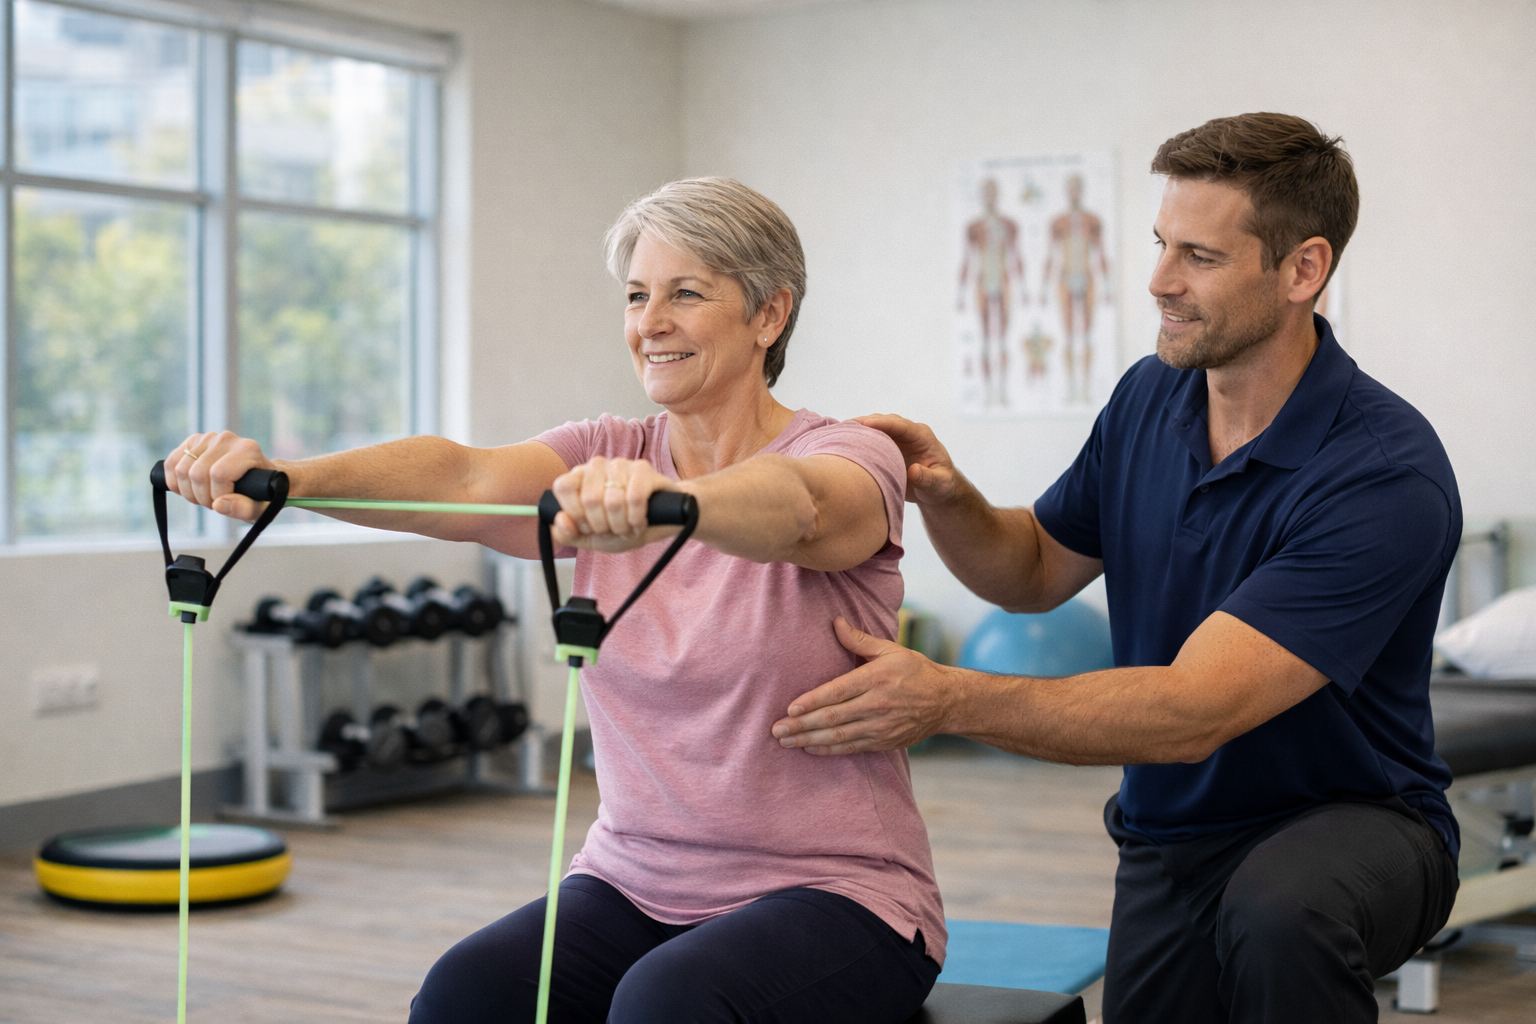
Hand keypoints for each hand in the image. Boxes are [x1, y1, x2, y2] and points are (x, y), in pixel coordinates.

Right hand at [164, 431, 275, 522]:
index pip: (218, 474)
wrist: (256, 478)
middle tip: (214, 503)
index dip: (216, 496)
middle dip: (202, 497)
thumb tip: (219, 504)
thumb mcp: (262, 508)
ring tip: (206, 495)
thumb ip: (246, 508)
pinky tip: (190, 488)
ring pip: (181, 470)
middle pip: (197, 473)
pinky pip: (170, 464)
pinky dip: (174, 483)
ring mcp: (207, 438)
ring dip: (189, 492)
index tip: (224, 503)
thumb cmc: (262, 495)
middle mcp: (227, 439)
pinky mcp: (192, 442)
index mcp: (248, 450)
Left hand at [550, 456, 682, 552]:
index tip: (588, 527)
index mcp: (579, 478)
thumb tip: (559, 520)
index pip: (563, 486)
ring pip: (613, 501)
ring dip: (622, 525)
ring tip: (628, 527)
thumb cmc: (624, 526)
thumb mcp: (591, 538)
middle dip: (603, 526)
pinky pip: (635, 498)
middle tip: (613, 529)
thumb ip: (568, 534)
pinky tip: (640, 523)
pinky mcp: (644, 469)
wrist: (662, 523)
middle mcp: (597, 466)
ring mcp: (621, 464)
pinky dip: (637, 518)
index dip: (575, 514)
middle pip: (590, 499)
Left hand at [770, 617, 955, 754]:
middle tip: (776, 730)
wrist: (947, 701)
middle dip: (802, 726)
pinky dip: (828, 751)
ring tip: (785, 742)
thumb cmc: (916, 670)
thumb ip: (859, 640)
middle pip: (832, 718)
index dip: (812, 702)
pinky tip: (809, 749)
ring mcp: (880, 727)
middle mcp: (877, 705)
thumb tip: (835, 622)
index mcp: (876, 679)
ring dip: (809, 741)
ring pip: (839, 737)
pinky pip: (851, 748)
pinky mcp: (883, 742)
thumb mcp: (890, 649)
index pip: (837, 692)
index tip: (790, 709)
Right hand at [850, 414, 958, 505]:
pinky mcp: (886, 445)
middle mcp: (907, 433)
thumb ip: (929, 479)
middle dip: (865, 423)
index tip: (867, 423)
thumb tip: (913, 471)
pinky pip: (870, 438)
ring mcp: (895, 438)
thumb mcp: (940, 485)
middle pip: (884, 422)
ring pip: (874, 427)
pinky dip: (857, 438)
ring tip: (837, 433)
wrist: (935, 489)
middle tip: (845, 428)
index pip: (902, 426)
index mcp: (922, 437)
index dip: (884, 423)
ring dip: (858, 429)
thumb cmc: (941, 486)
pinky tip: (840, 441)